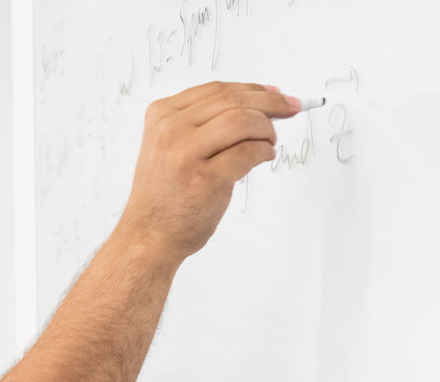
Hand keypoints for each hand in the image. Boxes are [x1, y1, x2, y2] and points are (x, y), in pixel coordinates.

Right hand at [113, 81, 299, 261]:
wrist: (148, 235)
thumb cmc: (165, 195)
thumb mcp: (170, 146)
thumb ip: (201, 125)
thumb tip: (254, 106)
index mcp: (162, 115)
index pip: (216, 90)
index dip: (251, 89)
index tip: (274, 93)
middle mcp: (170, 129)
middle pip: (232, 101)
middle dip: (270, 102)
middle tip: (291, 107)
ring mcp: (185, 153)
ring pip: (242, 121)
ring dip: (266, 128)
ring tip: (270, 141)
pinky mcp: (205, 179)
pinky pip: (248, 152)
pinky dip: (264, 151)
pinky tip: (265, 156)